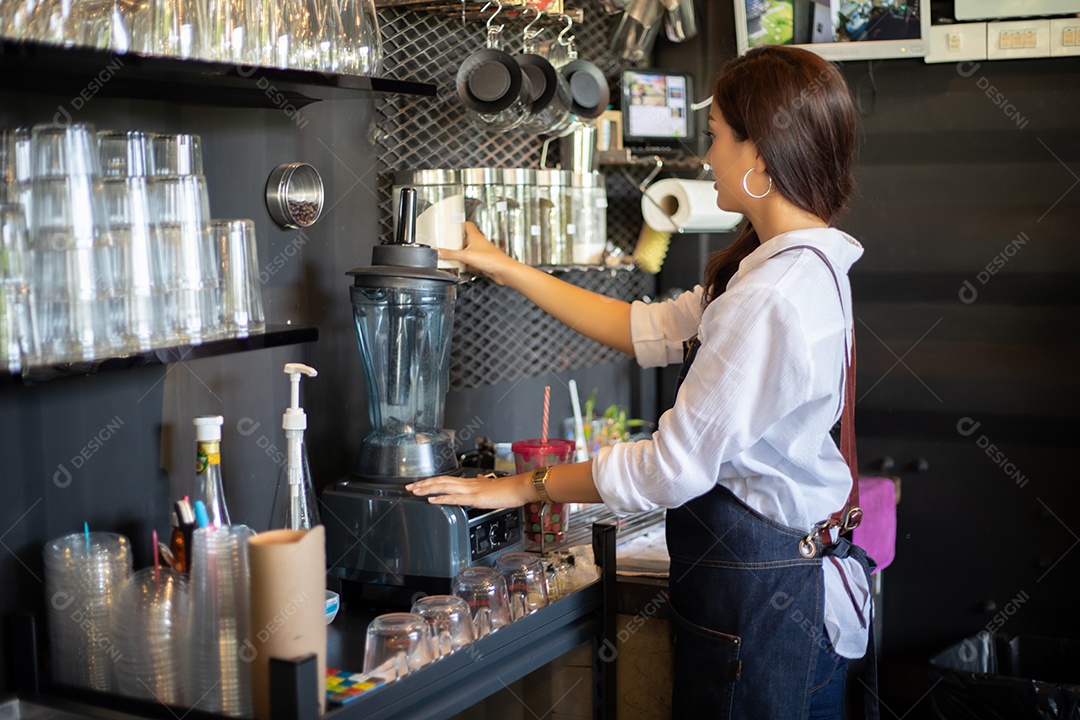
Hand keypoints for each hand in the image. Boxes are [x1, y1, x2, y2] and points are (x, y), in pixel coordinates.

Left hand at [406, 472, 537, 508]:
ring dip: (427, 488)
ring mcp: (471, 490)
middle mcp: (468, 483)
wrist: (520, 487)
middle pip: (441, 481)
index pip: (446, 480)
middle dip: (423, 484)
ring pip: (444, 486)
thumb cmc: (509, 488)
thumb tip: (481, 480)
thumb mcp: (493, 485)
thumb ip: (484, 483)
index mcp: (471, 482)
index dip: (431, 481)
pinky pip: (455, 498)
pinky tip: (431, 500)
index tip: (419, 484)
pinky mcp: (475, 498)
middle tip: (407, 487)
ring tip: (414, 491)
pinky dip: (441, 498)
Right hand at [439, 222, 519, 284]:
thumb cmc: (491, 259)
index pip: (467, 225)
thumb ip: (451, 254)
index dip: (459, 224)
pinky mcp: (482, 262)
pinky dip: (465, 264)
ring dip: (461, 254)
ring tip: (451, 256)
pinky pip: (471, 261)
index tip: (451, 226)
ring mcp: (481, 253)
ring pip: (468, 251)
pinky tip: (461, 267)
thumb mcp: (466, 256)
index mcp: (475, 236)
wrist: (503, 271)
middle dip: (456, 242)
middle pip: (465, 239)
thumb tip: (438, 251)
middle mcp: (479, 243)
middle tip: (447, 244)